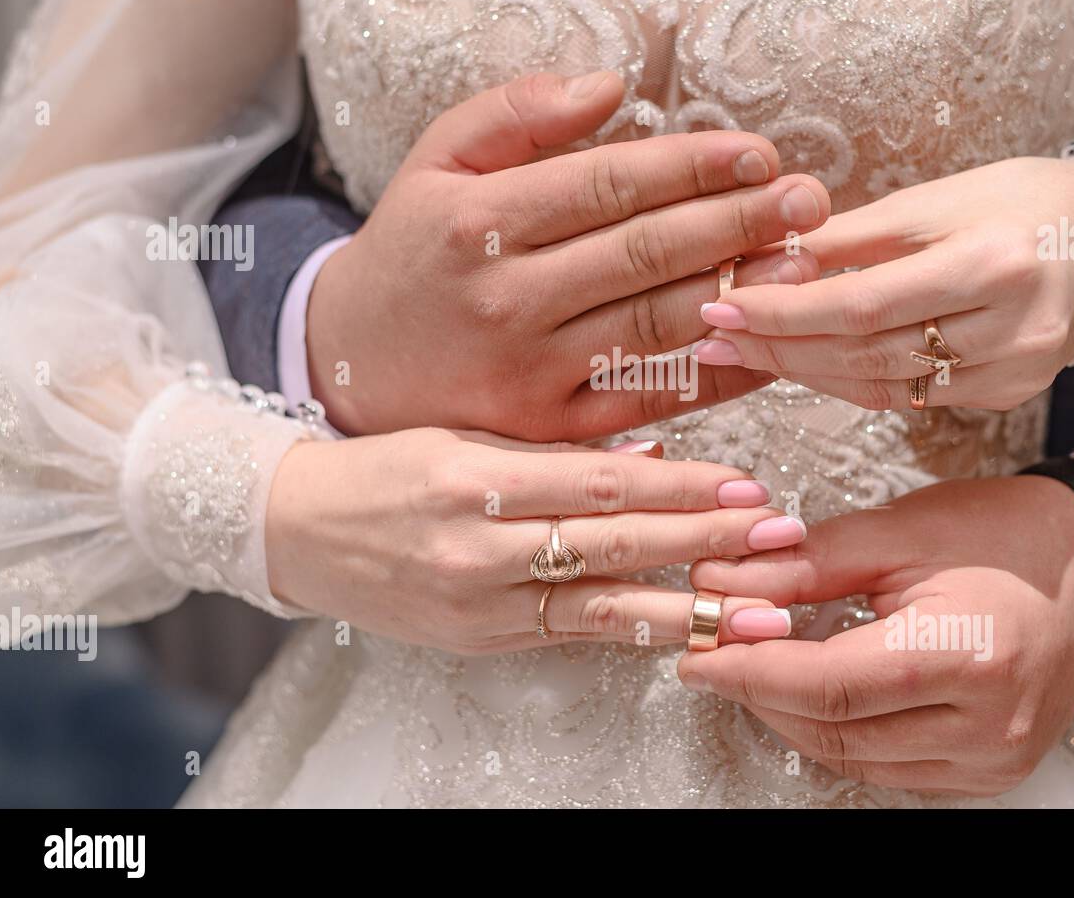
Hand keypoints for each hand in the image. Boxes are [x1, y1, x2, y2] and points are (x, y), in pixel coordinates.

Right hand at [265, 431, 803, 653]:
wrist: (294, 528)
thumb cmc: (381, 467)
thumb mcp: (463, 433)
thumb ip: (555, 450)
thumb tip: (649, 455)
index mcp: (477, 475)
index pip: (604, 482)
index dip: (684, 485)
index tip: (746, 485)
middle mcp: (480, 545)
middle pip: (617, 542)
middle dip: (707, 542)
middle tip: (779, 541)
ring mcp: (479, 601)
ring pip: (603, 605)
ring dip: (689, 607)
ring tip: (756, 613)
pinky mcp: (478, 639)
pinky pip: (571, 635)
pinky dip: (634, 635)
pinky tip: (685, 635)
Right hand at [307, 71, 829, 436]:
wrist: (346, 367)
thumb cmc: (410, 256)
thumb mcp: (434, 166)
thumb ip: (512, 115)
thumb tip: (610, 85)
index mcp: (476, 221)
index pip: (607, 183)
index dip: (691, 166)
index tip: (757, 154)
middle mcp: (504, 297)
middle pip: (643, 252)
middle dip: (737, 222)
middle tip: (808, 201)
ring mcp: (527, 371)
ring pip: (653, 325)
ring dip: (737, 292)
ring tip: (801, 263)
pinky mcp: (547, 429)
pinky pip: (647, 399)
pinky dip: (713, 376)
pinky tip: (763, 345)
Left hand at [677, 475, 1073, 795]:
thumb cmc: (1005, 537)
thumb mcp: (898, 531)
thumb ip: (805, 565)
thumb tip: (724, 586)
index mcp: (969, 655)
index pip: (829, 683)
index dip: (750, 669)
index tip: (699, 652)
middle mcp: (987, 724)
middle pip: (834, 728)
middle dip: (761, 690)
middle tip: (717, 651)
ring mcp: (991, 757)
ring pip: (852, 756)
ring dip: (792, 714)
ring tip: (759, 663)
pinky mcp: (987, 770)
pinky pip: (887, 768)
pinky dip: (838, 730)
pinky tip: (815, 689)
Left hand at [693, 157, 1073, 410]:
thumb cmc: (1014, 201)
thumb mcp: (931, 201)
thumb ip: (847, 239)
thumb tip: (764, 264)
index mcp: (994, 263)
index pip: (861, 304)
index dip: (783, 314)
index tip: (720, 308)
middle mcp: (1012, 327)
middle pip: (867, 354)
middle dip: (779, 348)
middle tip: (714, 339)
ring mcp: (1015, 371)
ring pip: (884, 387)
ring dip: (805, 372)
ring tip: (745, 353)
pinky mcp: (1010, 395)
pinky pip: (911, 398)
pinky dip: (851, 382)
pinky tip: (806, 365)